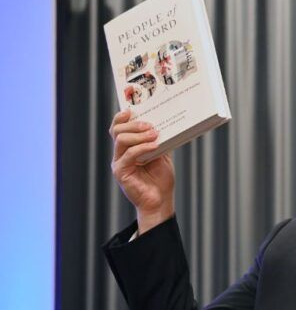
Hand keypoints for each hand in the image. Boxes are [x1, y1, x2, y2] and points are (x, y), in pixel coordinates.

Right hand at [109, 110, 174, 233]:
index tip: (132, 108)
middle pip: (117, 130)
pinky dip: (142, 148)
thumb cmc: (160, 179)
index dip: (121, 116)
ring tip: (154, 133)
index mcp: (128, 147)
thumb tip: (164, 122)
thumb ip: (159, 140)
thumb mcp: (163, 154)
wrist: (161, 200)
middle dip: (133, 124)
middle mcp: (120, 153)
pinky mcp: (120, 171)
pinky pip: (129, 155)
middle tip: (150, 124)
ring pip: (121, 140)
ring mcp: (119, 162)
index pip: (119, 127)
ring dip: (138, 134)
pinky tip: (154, 146)